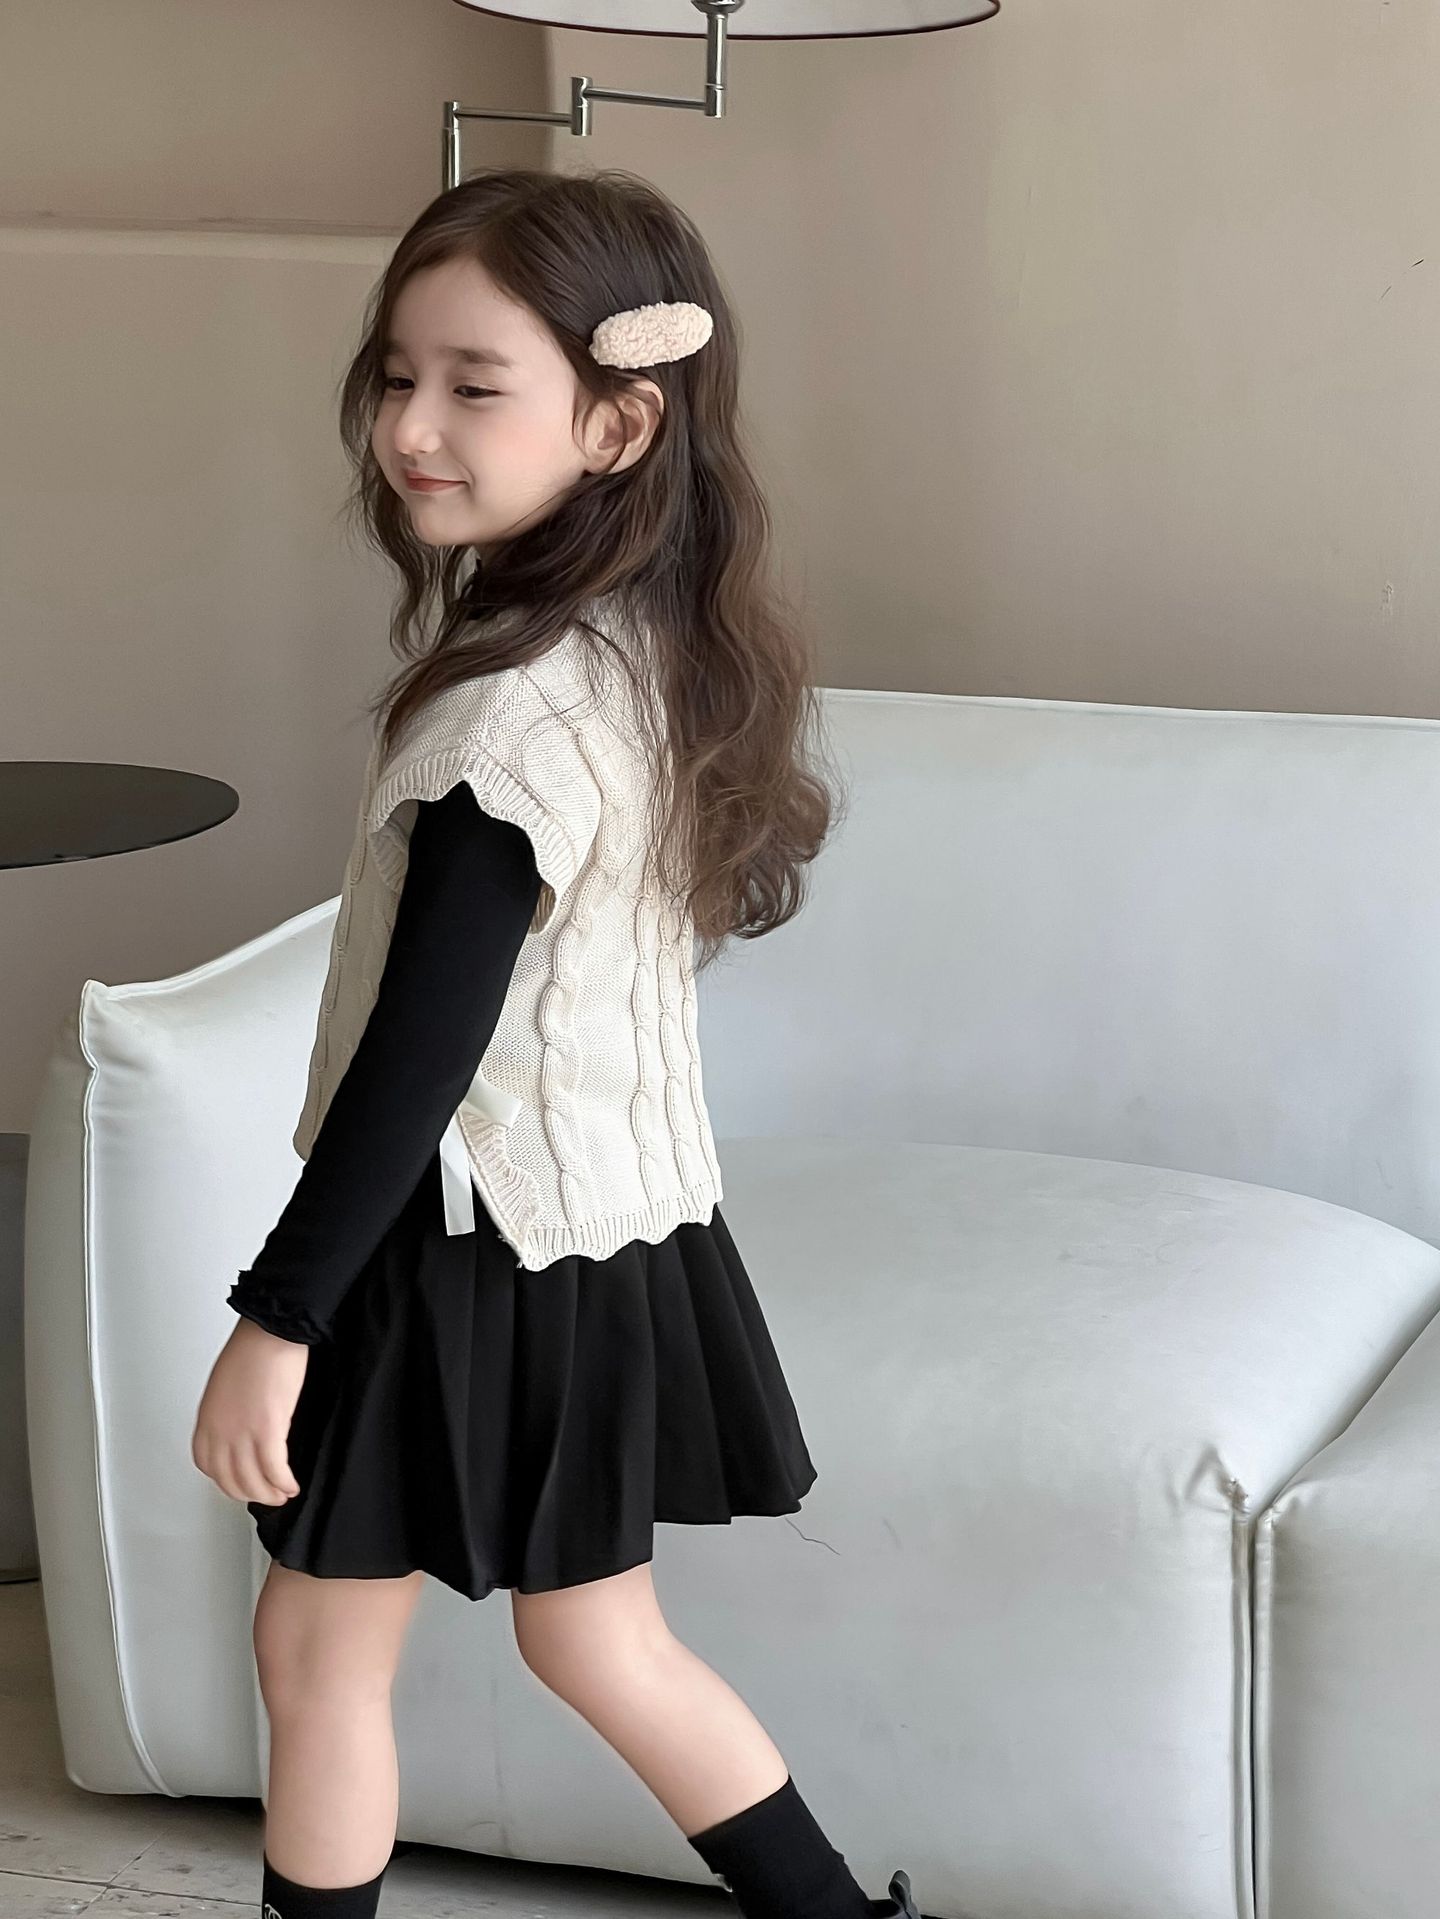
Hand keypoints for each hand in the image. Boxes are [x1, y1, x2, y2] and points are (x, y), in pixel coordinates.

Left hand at [191, 1317, 309, 1505]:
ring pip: (252, 1480)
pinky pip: (274, 1469)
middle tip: (265, 1496)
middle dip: (250, 1493)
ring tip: (282, 1494)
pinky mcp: (268, 1430)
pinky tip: (291, 1484)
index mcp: (207, 1420)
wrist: (270, 1333)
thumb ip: (225, 1414)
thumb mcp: (224, 1387)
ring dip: (269, 1494)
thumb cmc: (251, 1350)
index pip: (208, 1466)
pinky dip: (283, 1482)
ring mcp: (242, 1433)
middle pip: (230, 1480)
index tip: (240, 1483)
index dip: (226, 1481)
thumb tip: (239, 1428)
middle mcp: (220, 1431)